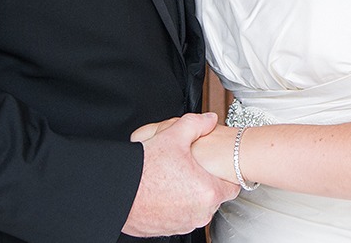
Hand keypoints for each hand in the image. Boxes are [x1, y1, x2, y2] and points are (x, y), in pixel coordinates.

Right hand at [122, 113, 239, 236]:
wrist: (117, 193)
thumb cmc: (144, 171)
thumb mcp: (172, 137)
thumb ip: (196, 124)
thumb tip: (209, 119)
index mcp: (208, 192)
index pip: (233, 185)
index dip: (226, 173)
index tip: (217, 166)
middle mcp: (199, 213)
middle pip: (213, 196)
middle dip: (205, 183)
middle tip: (190, 169)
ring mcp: (184, 224)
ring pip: (196, 208)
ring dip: (189, 196)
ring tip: (173, 178)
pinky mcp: (168, 230)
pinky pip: (179, 217)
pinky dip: (175, 206)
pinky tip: (163, 191)